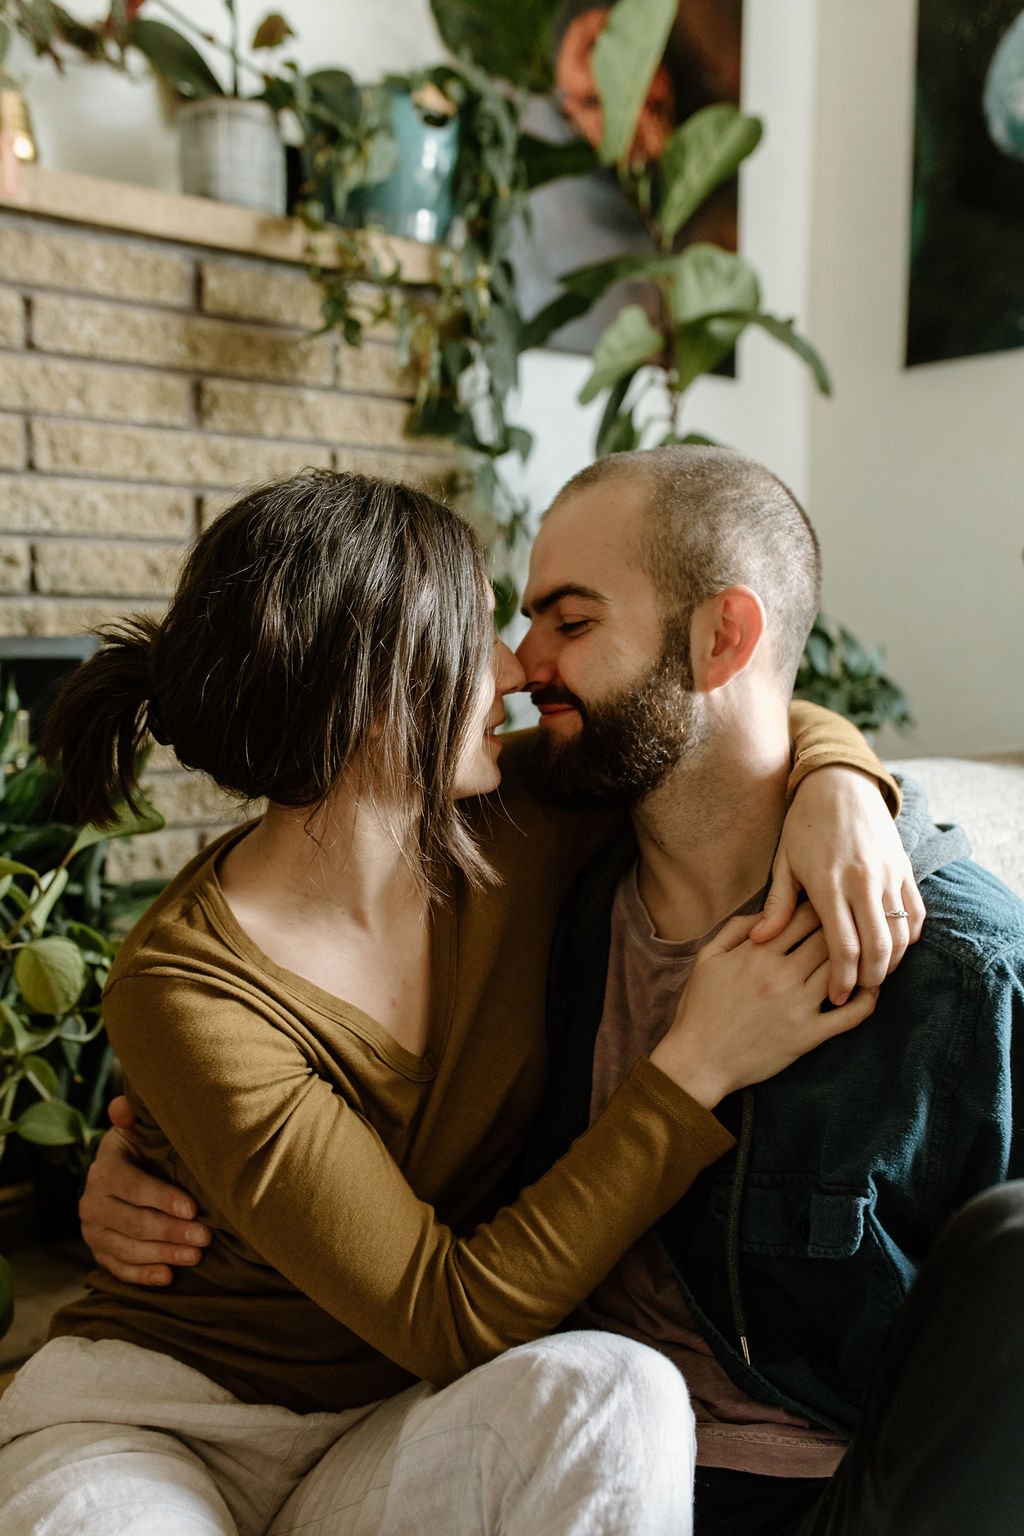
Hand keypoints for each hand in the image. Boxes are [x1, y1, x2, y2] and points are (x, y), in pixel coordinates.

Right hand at [80, 1095, 210, 1285]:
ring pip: (128, 1248)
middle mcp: (91, 1201)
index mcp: (105, 1168)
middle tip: (205, 1236)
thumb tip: (122, 1106)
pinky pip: (118, 1269)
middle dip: (172, 1231)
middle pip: (134, 1222)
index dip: (163, 1198)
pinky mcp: (99, 1251)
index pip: (133, 1187)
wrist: (129, 1171)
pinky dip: (143, 1275)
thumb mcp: (144, 1129)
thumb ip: (136, 1117)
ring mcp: (93, 1230)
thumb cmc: (148, 1147)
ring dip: (164, 1254)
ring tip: (196, 1255)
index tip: (193, 1208)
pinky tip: (168, 1276)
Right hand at [651, 905, 878, 1107]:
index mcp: (758, 952)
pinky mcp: (809, 1035)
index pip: (802, 915)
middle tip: (854, 921)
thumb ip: (736, 928)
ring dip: (858, 958)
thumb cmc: (700, 1008)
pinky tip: (872, 989)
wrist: (699, 1060)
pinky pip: (850, 1015)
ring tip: (867, 950)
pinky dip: (867, 999)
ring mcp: (798, 1005)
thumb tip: (768, 912)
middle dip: (843, 926)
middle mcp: (782, 974)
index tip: (829, 902)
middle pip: (827, 937)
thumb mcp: (707, 957)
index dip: (820, 904)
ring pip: (842, 969)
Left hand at [752, 766, 924, 1004]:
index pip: (842, 947)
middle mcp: (863, 882)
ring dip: (892, 962)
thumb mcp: (784, 861)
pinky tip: (895, 950)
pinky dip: (910, 938)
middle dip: (870, 979)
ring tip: (875, 976)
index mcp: (829, 884)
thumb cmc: (804, 824)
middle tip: (859, 993)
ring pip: (902, 935)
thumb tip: (760, 941)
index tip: (837, 997)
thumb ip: (777, 904)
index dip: (842, 979)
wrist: (840, 783)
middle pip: (877, 948)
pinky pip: (917, 914)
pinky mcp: (905, 868)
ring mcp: (889, 875)